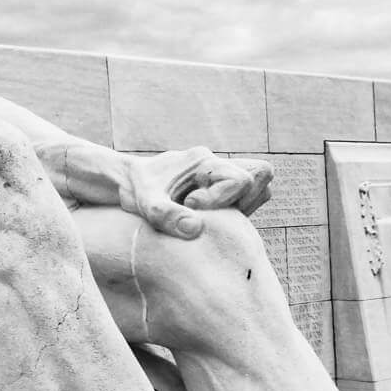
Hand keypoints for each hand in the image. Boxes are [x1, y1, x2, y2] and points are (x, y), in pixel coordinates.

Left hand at [120, 146, 273, 238]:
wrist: (129, 181)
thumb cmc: (137, 190)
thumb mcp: (146, 205)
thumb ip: (167, 216)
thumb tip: (196, 229)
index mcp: (203, 161)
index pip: (240, 178)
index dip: (222, 198)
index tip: (191, 206)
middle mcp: (217, 164)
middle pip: (261, 174)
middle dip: (246, 200)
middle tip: (214, 213)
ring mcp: (222, 173)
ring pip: (259, 185)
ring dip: (244, 206)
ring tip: (213, 217)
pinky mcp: (221, 185)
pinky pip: (248, 195)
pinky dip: (237, 210)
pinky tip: (212, 219)